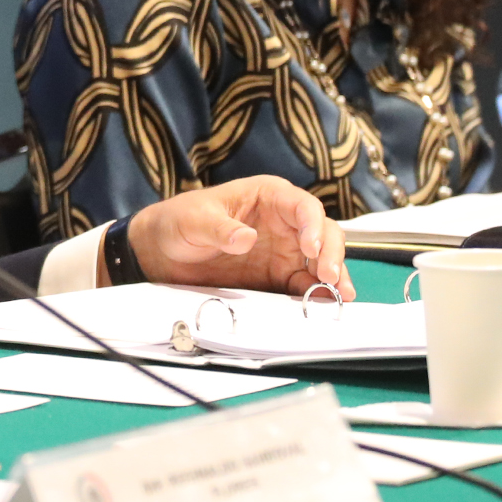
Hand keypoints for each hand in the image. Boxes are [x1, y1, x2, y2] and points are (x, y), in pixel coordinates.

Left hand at [124, 176, 351, 299]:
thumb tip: (246, 238)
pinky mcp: (278, 277)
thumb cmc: (178, 222)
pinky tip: (324, 304)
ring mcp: (284, 251)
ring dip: (334, 276)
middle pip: (324, 232)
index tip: (310, 248)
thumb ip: (219, 228)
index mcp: (267, 196)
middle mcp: (283, 222)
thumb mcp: (193, 220)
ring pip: (322, 260)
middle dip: (331, 252)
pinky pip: (305, 284)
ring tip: (340, 295)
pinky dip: (318, 294)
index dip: (313, 225)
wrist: (162, 252)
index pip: (303, 206)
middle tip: (328, 276)